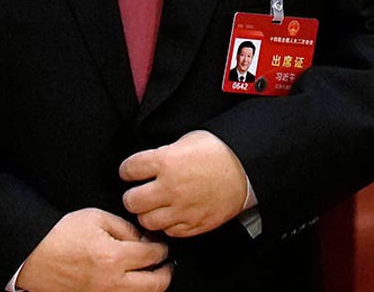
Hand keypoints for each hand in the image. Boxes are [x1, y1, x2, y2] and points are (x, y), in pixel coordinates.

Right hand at [17, 208, 170, 291]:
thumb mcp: (94, 218)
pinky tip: (132, 283)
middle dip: (166, 272)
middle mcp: (112, 282)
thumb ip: (124, 227)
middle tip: (166, 263)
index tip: (162, 246)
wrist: (34, 256)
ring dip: (153, 286)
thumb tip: (142, 240)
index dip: (162, 249)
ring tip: (153, 274)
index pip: (152, 256)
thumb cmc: (59, 236)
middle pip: (156, 285)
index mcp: (113, 257)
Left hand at [119, 130, 248, 237]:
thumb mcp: (186, 141)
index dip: (127, 171)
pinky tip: (172, 214)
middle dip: (133, 196)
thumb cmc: (219, 151)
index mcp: (165, 161)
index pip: (128, 170)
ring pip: (147, 221)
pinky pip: (169, 232)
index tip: (130, 172)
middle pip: (131, 201)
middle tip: (139, 192)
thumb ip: (163, 154)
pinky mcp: (194, 224)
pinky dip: (167, 225)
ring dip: (147, 214)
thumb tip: (148, 164)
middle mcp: (170, 187)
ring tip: (154, 207)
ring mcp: (182, 208)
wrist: (247, 168)